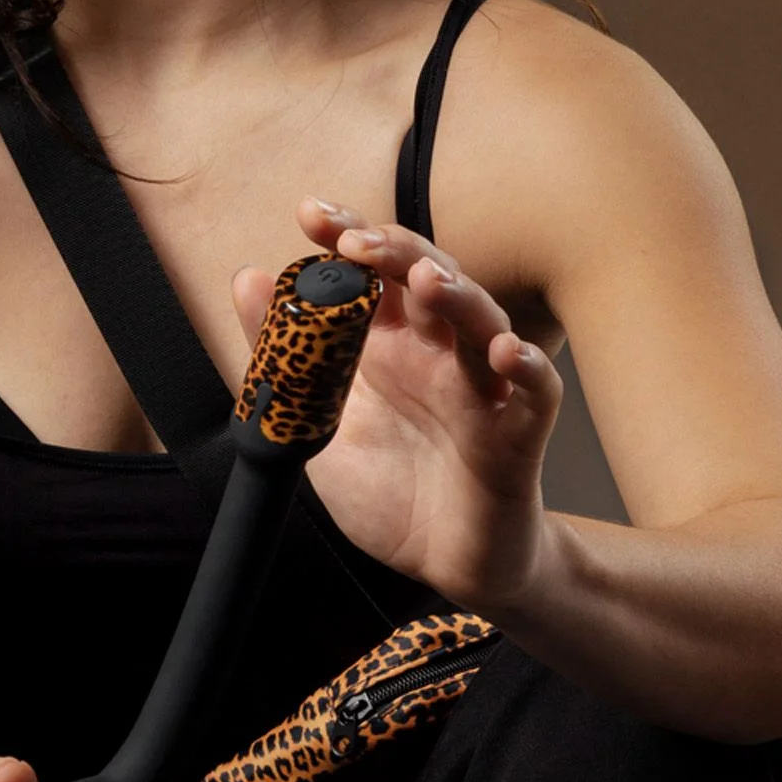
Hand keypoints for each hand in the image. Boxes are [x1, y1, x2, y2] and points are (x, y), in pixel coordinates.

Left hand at [230, 199, 562, 613]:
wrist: (445, 569)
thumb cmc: (393, 494)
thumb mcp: (317, 424)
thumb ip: (285, 357)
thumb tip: (246, 279)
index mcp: (392, 347)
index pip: (375, 273)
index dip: (348, 235)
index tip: (310, 213)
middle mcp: (439, 356)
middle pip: (431, 279)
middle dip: (396, 250)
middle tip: (357, 241)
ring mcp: (482, 390)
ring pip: (482, 324)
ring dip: (458, 295)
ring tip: (427, 279)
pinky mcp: (517, 436)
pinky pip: (535, 394)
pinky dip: (527, 369)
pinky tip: (506, 353)